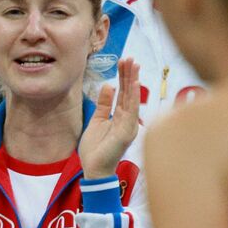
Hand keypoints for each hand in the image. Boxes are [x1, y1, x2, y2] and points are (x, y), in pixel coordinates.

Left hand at [79, 58, 140, 178]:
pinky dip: (133, 96)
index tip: (123, 62)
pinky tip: (133, 84)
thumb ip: (104, 104)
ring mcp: (129, 126)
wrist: (94, 169)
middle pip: (129, 93)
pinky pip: (131, 111)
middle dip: (129, 75)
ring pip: (132, 99)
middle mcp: (128, 120)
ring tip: (134, 64)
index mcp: (121, 117)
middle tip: (130, 58)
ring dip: (133, 81)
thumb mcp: (97, 120)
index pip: (123, 93)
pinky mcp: (127, 132)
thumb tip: (109, 86)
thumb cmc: (96, 148)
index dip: (124, 77)